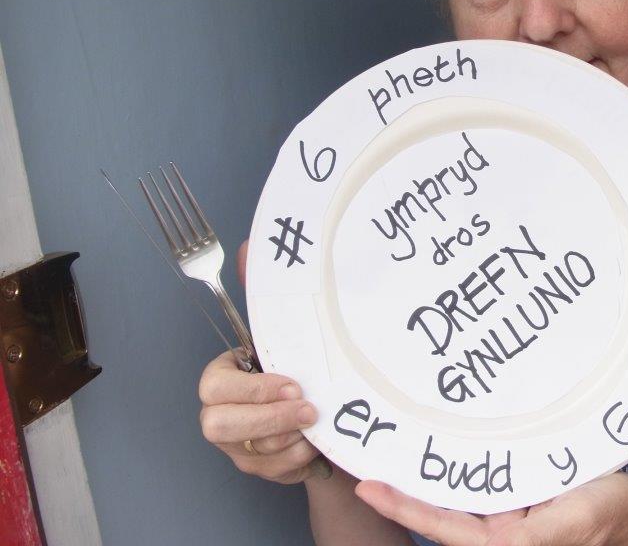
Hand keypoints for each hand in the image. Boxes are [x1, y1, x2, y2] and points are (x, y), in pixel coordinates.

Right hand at [196, 240, 324, 483]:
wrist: (323, 413)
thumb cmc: (299, 368)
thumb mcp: (285, 333)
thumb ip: (263, 296)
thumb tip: (249, 247)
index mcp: (222, 379)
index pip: (214, 386)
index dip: (253, 389)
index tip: (293, 382)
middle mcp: (221, 414)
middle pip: (219, 425)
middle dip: (268, 418)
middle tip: (308, 409)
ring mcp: (237, 446)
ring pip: (251, 452)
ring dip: (289, 438)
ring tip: (316, 422)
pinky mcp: (259, 470)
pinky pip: (274, 471)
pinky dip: (299, 458)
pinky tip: (315, 444)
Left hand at [354, 471, 627, 545]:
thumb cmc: (611, 513)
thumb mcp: (572, 515)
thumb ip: (532, 530)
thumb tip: (493, 531)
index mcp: (510, 543)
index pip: (445, 527)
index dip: (405, 508)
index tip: (369, 487)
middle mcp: (503, 535)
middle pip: (442, 517)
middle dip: (405, 496)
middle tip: (365, 464)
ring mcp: (510, 521)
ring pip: (458, 503)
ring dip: (427, 484)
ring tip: (393, 453)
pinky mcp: (520, 507)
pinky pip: (481, 493)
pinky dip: (458, 476)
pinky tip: (444, 452)